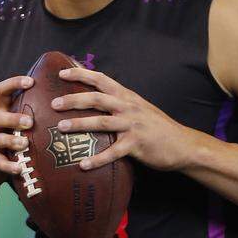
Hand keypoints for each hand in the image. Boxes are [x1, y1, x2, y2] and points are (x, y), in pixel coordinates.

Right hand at [0, 75, 38, 191]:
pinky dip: (8, 166)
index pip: (2, 92)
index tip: (31, 81)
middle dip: (14, 118)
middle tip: (30, 122)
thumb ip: (27, 119)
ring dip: (11, 141)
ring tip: (24, 144)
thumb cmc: (5, 146)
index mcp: (0, 113)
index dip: (14, 83)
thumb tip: (59, 106)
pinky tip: (19, 169)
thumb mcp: (13, 129)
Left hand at [51, 66, 192, 170]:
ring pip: (101, 122)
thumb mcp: (139, 109)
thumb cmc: (157, 128)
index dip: (81, 74)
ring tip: (61, 127)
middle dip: (73, 99)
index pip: (101, 79)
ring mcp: (132, 125)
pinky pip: (113, 152)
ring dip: (79, 124)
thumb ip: (120, 103)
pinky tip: (83, 164)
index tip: (61, 73)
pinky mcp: (136, 144)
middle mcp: (128, 107)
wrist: (182, 145)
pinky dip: (97, 159)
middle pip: (96, 98)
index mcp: (127, 97)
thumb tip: (97, 101)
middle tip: (54, 103)